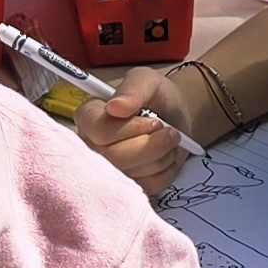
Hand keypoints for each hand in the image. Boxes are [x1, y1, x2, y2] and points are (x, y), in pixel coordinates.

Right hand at [74, 67, 199, 194]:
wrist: (178, 117)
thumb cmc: (158, 97)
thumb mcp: (148, 81)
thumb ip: (132, 89)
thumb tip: (115, 107)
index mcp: (88, 116)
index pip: (98, 131)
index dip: (130, 129)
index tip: (155, 120)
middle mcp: (91, 145)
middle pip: (114, 157)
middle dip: (152, 145)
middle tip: (171, 131)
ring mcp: (109, 168)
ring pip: (133, 173)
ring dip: (162, 155)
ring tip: (169, 140)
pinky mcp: (127, 185)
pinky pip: (147, 186)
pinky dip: (166, 171)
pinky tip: (165, 156)